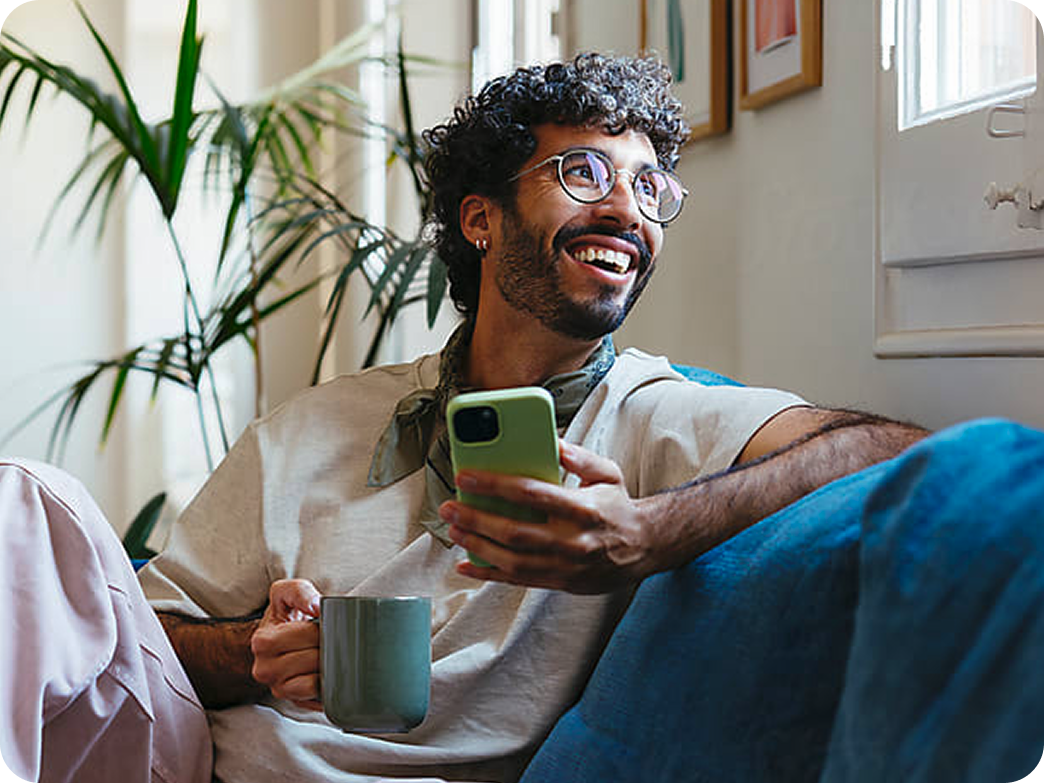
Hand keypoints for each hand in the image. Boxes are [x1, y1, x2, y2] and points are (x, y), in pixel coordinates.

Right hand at [250, 579, 321, 709]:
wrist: (276, 639)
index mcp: (263, 641)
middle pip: (314, 658)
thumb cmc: (285, 615)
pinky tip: (326, 672)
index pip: (308, 634)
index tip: (321, 623)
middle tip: (326, 638)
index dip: (322, 626)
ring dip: (328, 666)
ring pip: (315, 682)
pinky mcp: (294, 701)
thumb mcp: (286, 593)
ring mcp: (278, 689)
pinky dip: (327, 686)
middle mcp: (265, 669)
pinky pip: (318, 698)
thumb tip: (317, 607)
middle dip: (327, 646)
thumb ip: (300, 592)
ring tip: (325, 653)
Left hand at [440, 440, 653, 593]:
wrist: (644, 548)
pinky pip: (517, 581)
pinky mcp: (560, 582)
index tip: (467, 476)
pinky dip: (488, 574)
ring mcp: (565, 566)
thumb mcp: (607, 473)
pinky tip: (465, 565)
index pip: (532, 494)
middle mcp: (573, 541)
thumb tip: (548, 441)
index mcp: (583, 508)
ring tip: (453, 530)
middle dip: (476, 518)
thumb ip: (578, 457)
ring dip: (477, 546)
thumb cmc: (618, 507)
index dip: (495, 485)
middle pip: (515, 531)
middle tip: (449, 506)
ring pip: (512, 561)